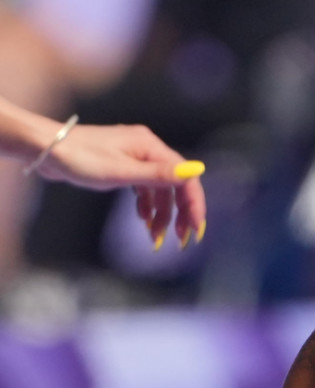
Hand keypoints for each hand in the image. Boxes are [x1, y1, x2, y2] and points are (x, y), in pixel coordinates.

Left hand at [37, 122, 207, 247]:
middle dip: (180, 213)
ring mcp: (135, 156)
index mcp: (151, 147)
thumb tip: (196, 170)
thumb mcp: (120, 172)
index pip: (185, 177)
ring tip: (156, 237)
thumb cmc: (79, 158)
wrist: (45, 148)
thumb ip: (159, 175)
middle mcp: (148, 149)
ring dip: (161, 214)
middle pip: (175, 184)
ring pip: (159, 188)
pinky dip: (147, 205)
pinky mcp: (122, 164)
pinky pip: (144, 187)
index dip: (194, 204)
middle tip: (181, 240)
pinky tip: (143, 219)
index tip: (195, 230)